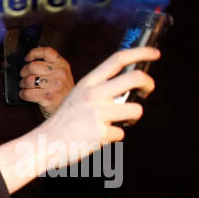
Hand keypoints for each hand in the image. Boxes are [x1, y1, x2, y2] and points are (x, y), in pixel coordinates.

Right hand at [0, 46, 157, 191]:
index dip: (141, 53)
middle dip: (149, 84)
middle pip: (135, 78)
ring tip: (120, 123)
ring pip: (136, 110)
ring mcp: (98, 114)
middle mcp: (94, 94)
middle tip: (147, 91)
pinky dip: (112, 137)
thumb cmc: (63, 123)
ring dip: (133, 118)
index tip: (155, 54)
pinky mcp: (101, 133)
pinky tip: (97, 138)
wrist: (43, 144)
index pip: (118, 59)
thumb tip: (126, 91)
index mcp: (87, 83)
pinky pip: (120, 134)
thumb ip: (97, 92)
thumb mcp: (76, 98)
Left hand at [19, 46, 73, 116]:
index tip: (27, 59)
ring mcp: (55, 85)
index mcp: (63, 65)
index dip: (34, 53)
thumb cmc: (61, 93)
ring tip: (26, 87)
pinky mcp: (48, 97)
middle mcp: (60, 73)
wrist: (71, 111)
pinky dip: (23, 94)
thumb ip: (50, 68)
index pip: (47, 51)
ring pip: (28, 80)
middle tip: (24, 78)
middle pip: (32, 66)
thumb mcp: (61, 76)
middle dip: (24, 72)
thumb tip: (29, 63)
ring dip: (23, 84)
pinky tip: (25, 95)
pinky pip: (27, 93)